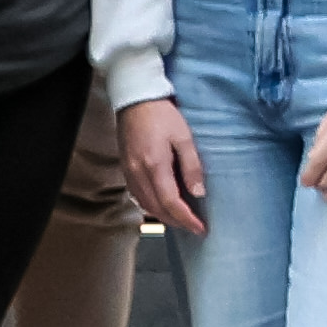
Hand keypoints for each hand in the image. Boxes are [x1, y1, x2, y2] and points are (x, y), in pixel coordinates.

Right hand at [118, 95, 205, 236]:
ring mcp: (129, 171)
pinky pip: (137, 195)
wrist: (135, 99)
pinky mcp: (125, 167)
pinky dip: (151, 206)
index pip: (171, 202)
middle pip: (157, 208)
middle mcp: (138, 173)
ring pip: (145, 204)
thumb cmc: (161, 114)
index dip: (187, 219)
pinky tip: (161, 205)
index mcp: (155, 165)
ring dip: (163, 216)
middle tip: (194, 228)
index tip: (201, 228)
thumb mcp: (184, 137)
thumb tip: (198, 193)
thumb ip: (192, 166)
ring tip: (181, 220)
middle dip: (176, 222)